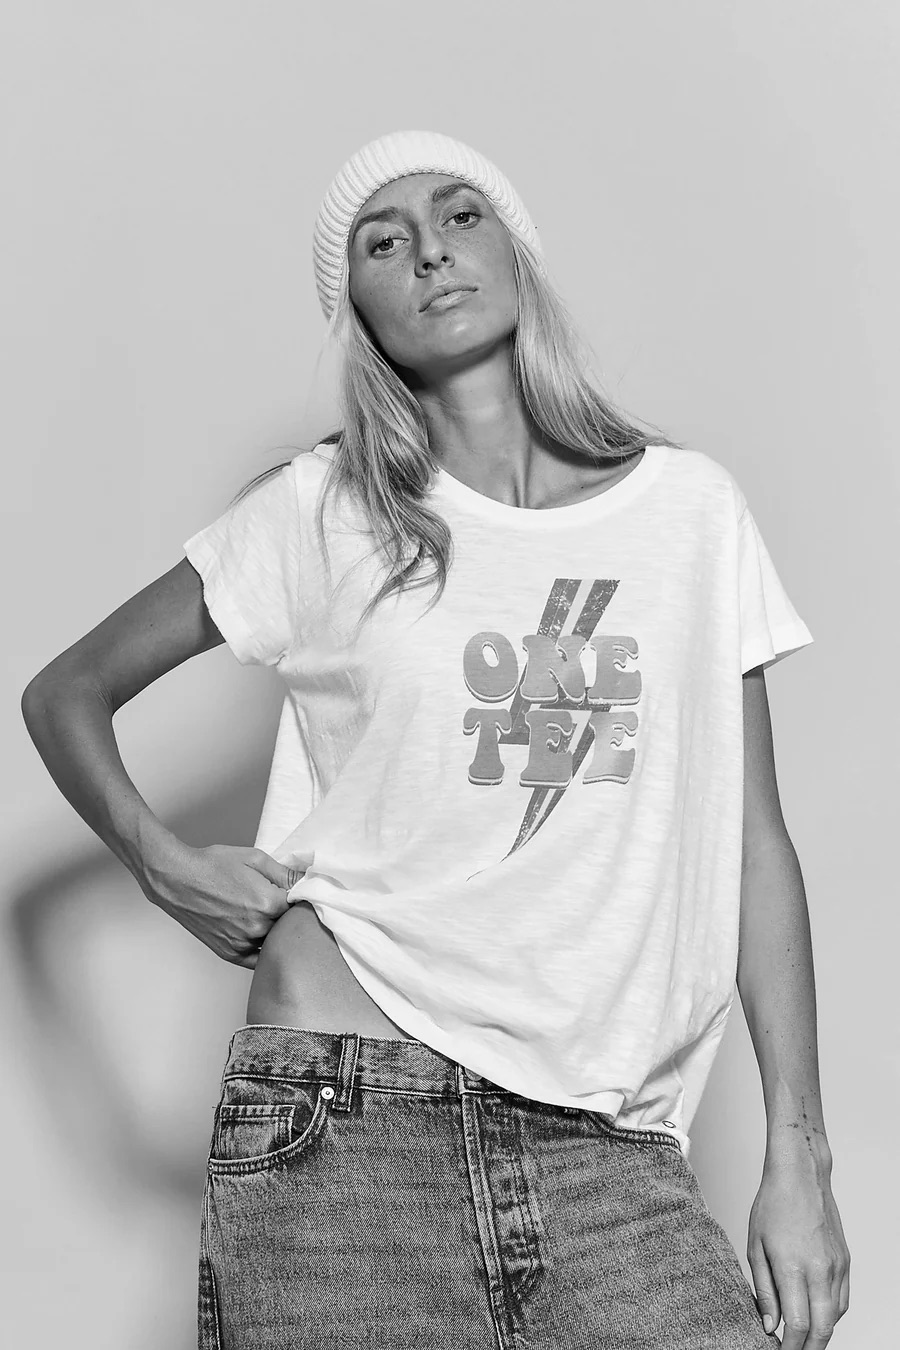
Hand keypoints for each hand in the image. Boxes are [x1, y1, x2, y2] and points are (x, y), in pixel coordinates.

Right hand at [140, 841, 302, 967]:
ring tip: (261, 915)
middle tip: (275, 902)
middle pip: (289, 927)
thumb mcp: (255, 859)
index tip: (294, 894)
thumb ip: (285, 874)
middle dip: (287, 916)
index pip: (301, 907)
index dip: (299, 899)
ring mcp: (243, 943)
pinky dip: (262, 950)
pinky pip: (257, 960)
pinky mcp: (230, 953)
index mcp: (268, 903)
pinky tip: (259, 936)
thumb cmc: (213, 865)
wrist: (177, 879)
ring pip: (275, 944)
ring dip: (275, 933)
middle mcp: (258, 927)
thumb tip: (306, 882)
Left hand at [747, 1156, 849, 1346]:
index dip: (790, 1347)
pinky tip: (815, 1314)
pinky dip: (831, 1315)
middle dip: (808, 1348)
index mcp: (793, 1266)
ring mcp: (837, 1266)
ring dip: (821, 1334)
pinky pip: (842, 1300)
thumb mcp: (755, 1246)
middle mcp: (820, 1269)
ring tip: (801, 1337)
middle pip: (822, 1329)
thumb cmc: (773, 1205)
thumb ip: (764, 1290)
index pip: (798, 1324)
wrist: (801, 1176)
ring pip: (836, 1317)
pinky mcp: (845, 1262)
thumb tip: (770, 1325)